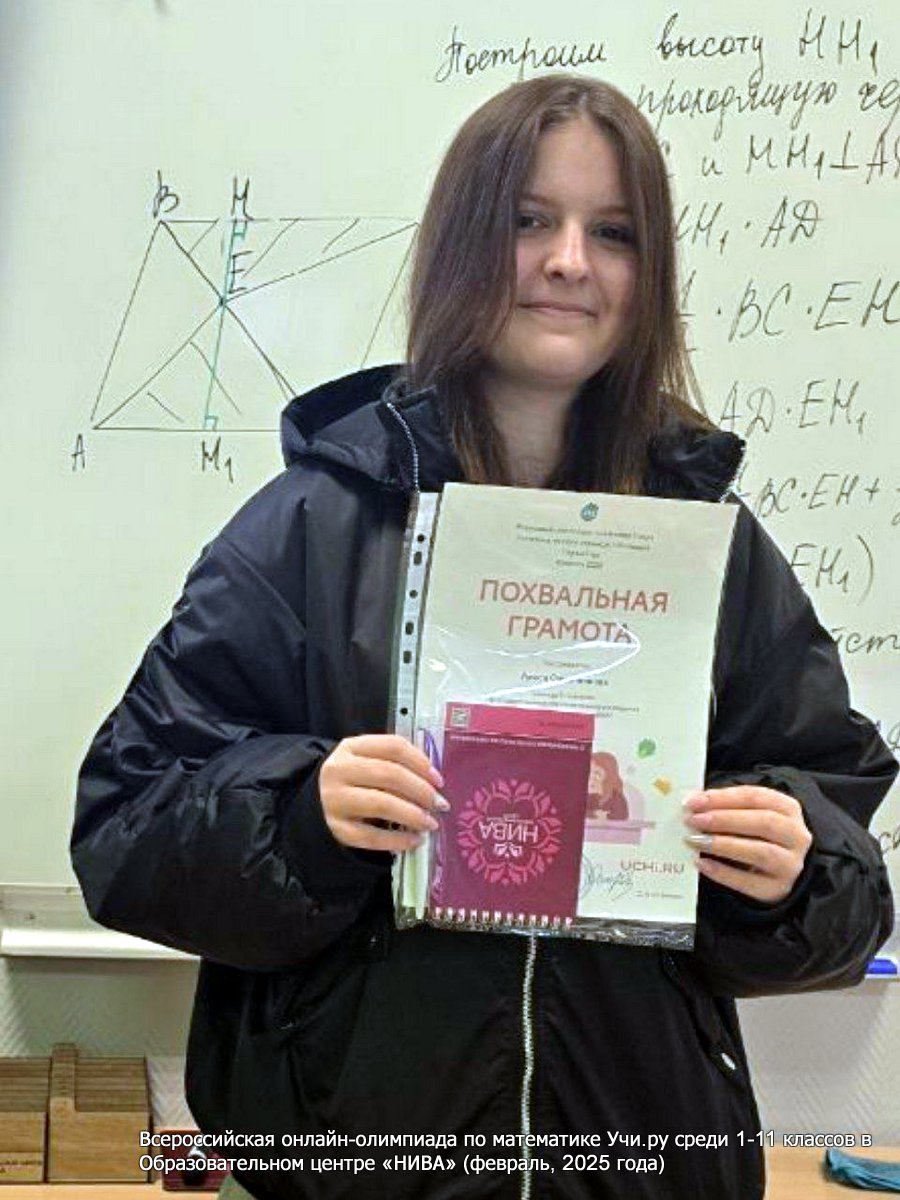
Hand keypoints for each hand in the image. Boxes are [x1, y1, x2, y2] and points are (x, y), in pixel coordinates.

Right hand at [319, 734, 446, 852]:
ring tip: (430, 823)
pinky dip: (398, 840)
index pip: (393, 746)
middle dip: (422, 790)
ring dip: (413, 815)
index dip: (421, 762)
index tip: (439, 779)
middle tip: (440, 804)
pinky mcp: (336, 828)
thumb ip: (393, 763)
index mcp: (350, 747)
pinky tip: (415, 840)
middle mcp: (339, 770)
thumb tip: (433, 781)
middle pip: (390, 774)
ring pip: (382, 804)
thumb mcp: (364, 761)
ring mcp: (335, 800)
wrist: (313, 805)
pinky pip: (372, 837)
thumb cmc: (351, 781)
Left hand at [683, 786, 811, 903]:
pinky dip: (722, 872)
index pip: (756, 797)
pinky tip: (701, 863)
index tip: (694, 801)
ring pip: (761, 852)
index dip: (723, 797)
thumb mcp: (747, 814)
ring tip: (694, 840)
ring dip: (723, 844)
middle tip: (693, 820)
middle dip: (724, 819)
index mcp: (789, 809)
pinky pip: (749, 882)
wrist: (773, 870)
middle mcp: (796, 836)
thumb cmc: (755, 834)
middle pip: (763, 822)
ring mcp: (790, 864)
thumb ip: (725, 806)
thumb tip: (692, 801)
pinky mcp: (777, 889)